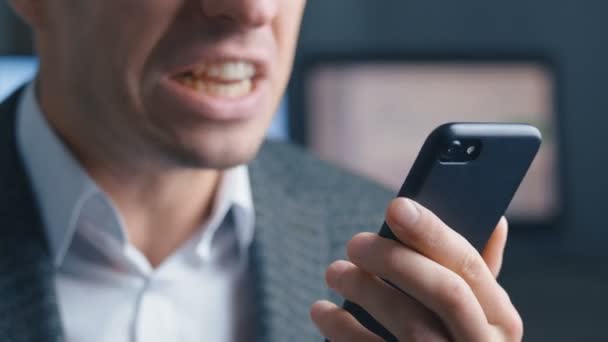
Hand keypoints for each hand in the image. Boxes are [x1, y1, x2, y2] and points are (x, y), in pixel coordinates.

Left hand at [310, 198, 522, 340]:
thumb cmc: (454, 339)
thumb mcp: (479, 313)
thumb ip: (478, 272)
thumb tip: (495, 219)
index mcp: (501, 319)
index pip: (470, 265)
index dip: (432, 232)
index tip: (396, 206)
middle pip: (446, 293)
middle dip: (397, 261)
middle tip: (355, 243)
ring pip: (412, 325)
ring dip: (367, 291)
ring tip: (335, 272)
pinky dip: (345, 331)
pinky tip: (324, 311)